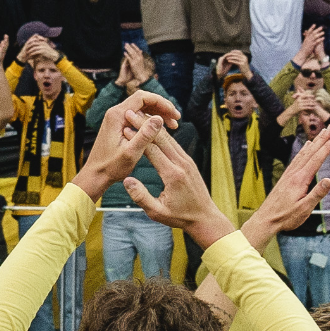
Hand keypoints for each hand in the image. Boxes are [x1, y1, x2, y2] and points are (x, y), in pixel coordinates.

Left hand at [76, 87, 181, 196]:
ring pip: (142, 108)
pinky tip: (160, 131)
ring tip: (173, 126)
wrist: (95, 175)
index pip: (143, 97)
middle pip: (143, 100)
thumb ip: (145, 135)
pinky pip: (137, 117)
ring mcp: (116, 119)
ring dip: (158, 114)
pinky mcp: (118, 126)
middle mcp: (115, 113)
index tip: (175, 115)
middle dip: (162, 108)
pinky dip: (150, 121)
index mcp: (117, 115)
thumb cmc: (111, 167)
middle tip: (177, 120)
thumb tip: (159, 118)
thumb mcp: (131, 153)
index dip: (162, 103)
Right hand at [125, 121, 236, 244]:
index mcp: (172, 175)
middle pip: (160, 138)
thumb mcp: (157, 212)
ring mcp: (187, 161)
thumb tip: (127, 180)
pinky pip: (174, 144)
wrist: (204, 217)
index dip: (138, 137)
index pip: (152, 150)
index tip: (125, 127)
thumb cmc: (179, 217)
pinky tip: (154, 128)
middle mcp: (181, 164)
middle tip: (130, 113)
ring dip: (153, 126)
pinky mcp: (189, 161)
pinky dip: (163, 134)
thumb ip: (140, 197)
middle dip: (144, 124)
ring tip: (139, 115)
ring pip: (169, 138)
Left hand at [246, 129, 329, 238]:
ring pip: (303, 154)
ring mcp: (289, 174)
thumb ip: (317, 194)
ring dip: (314, 142)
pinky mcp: (286, 178)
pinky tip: (306, 147)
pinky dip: (304, 151)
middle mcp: (294, 173)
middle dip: (322, 139)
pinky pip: (296, 159)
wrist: (266, 219)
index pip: (316, 159)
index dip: (327, 147)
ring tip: (321, 133)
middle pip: (310, 152)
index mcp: (300, 180)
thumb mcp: (304, 209)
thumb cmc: (285, 217)